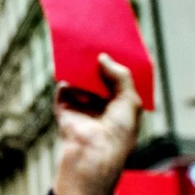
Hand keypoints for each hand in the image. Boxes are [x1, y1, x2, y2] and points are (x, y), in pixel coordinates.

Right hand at [51, 54, 142, 194]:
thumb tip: (103, 57)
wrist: (93, 153)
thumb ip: (120, 76)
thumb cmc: (119, 133)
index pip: (119, 82)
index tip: (118, 47)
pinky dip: (66, 73)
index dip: (119, 66)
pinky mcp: (64, 107)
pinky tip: (70, 57)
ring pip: (81, 80)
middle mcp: (101, 107)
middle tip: (99, 41)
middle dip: (99, 63)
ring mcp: (82, 107)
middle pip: (99, 79)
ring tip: (84, 44)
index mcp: (120, 109)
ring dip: (82, 66)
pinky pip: (64, 86)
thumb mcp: (130, 100)